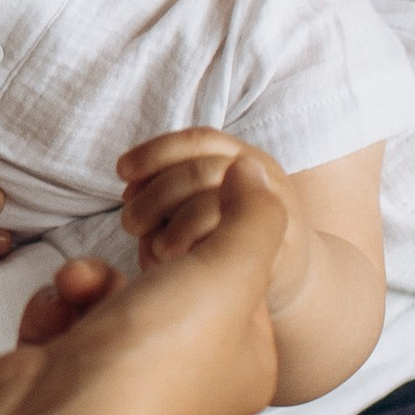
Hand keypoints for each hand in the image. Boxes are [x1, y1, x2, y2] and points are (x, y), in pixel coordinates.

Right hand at [0, 166, 287, 414]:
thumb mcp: (232, 269)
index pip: (243, 284)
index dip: (217, 246)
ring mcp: (126, 382)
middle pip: (174, 284)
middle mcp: (192, 382)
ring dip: (92, 278)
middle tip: (145, 253)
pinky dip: (58, 305)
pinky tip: (58, 314)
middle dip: (146, 260)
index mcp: (246, 368)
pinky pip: (69, 313)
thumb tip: (253, 175)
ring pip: (114, 294)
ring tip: (84, 286)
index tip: (195, 234)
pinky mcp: (70, 377)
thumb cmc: (158, 356)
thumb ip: (254, 214)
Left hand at [120, 128, 309, 309]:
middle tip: (130, 221)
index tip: (122, 171)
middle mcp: (263, 177)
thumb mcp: (205, 199)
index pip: (198, 140)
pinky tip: (176, 265)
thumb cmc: (232, 233)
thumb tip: (129, 192)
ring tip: (151, 247)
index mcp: (242, 158)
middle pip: (203, 170)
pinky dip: (197, 252)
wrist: (292, 273)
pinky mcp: (278, 251)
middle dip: (157, 192)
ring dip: (174, 225)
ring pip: (216, 205)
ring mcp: (275, 213)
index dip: (155, 151)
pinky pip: (233, 246)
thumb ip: (173, 190)